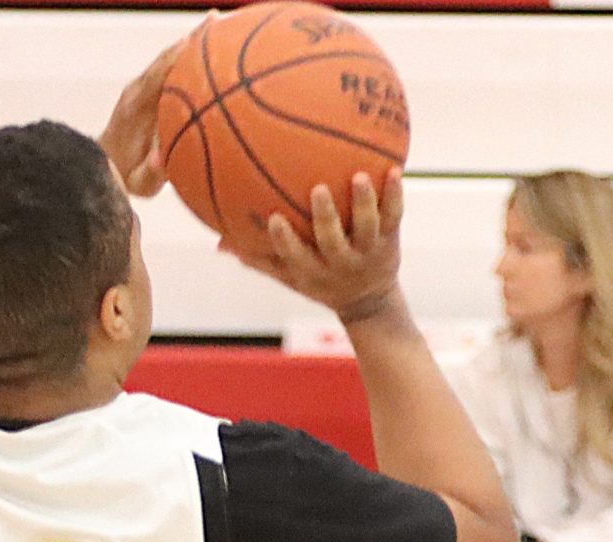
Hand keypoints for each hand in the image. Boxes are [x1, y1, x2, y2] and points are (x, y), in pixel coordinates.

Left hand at [102, 18, 209, 197]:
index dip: (178, 58)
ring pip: (170, 58)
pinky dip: (191, 54)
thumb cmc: (124, 176)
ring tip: (221, 22)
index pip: (158, 76)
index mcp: (135, 107)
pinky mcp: (150, 91)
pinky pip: (172, 68)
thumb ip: (151, 173)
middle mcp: (138, 90)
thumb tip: (164, 161)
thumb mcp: (137, 183)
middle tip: (219, 20)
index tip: (199, 42)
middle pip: (167, 58)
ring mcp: (143, 88)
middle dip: (192, 39)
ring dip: (194, 41)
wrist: (101, 165)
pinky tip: (212, 44)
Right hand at [227, 174, 405, 323]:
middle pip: (332, 240)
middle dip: (326, 217)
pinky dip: (394, 194)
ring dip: (364, 202)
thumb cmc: (321, 282)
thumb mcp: (290, 276)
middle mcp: (341, 262)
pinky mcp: (390, 240)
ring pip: (367, 227)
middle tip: (318, 189)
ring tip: (359, 176)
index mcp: (313, 270)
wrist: (370, 302)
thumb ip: (258, 258)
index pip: (295, 256)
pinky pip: (394, 215)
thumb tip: (217, 243)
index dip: (286, 240)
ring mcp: (368, 251)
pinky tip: (395, 169)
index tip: (274, 217)